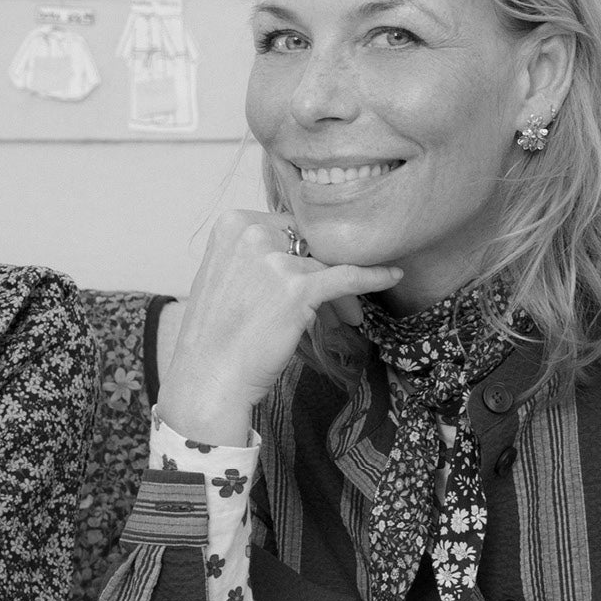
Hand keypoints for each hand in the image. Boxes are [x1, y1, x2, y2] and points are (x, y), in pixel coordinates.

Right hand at [159, 210, 402, 444]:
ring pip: (328, 264)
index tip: (316, 278)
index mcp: (232, 223)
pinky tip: (391, 276)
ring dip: (342, 292)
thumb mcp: (228, 275)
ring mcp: (274, 258)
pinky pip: (347, 277)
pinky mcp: (297, 287)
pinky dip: (372, 277)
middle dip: (327, 270)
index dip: (308, 254)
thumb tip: (302, 249)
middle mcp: (251, 232)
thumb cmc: (217, 336)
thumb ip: (258, 253)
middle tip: (338, 302)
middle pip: (311, 242)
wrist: (209, 378)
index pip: (289, 226)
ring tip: (345, 317)